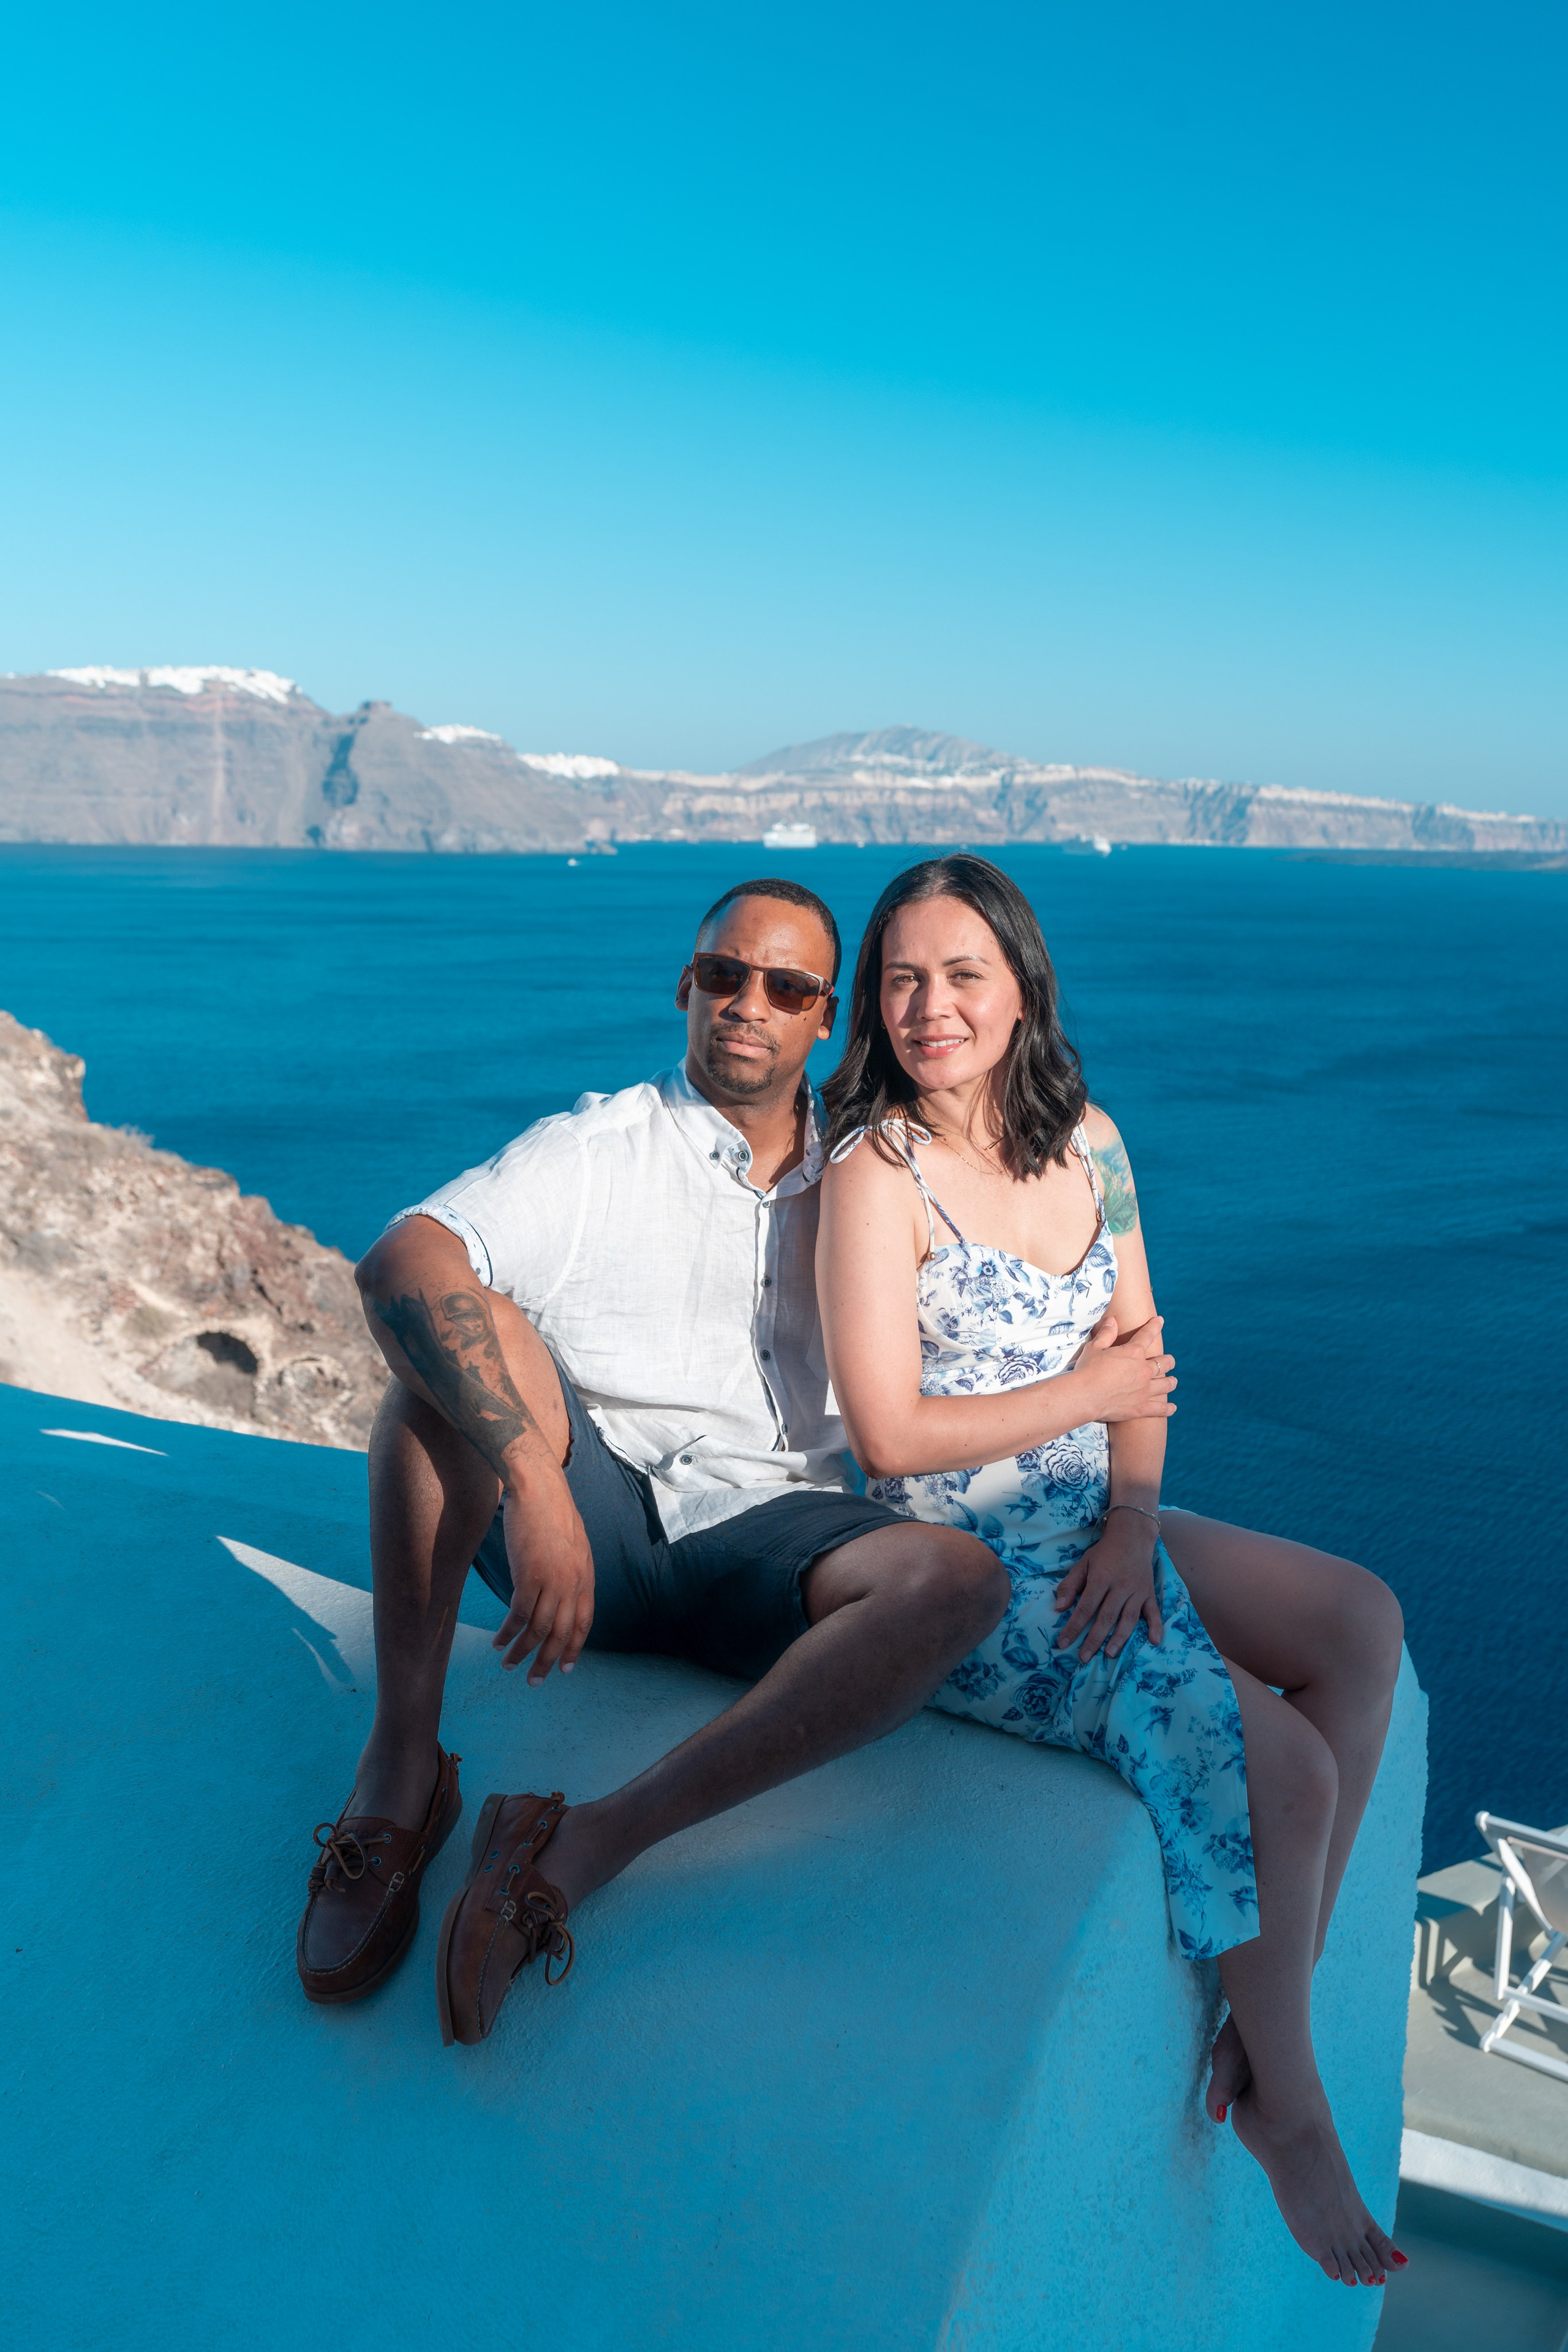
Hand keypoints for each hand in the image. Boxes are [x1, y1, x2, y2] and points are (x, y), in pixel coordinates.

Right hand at [492, 1468, 595, 1684]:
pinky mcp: (529, 1577)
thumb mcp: (572, 1543)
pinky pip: (518, 1616)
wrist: (538, 1487)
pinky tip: (498, 1641)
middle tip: (534, 1681)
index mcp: (586, 1575)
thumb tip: (561, 1590)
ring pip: (539, 1630)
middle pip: (562, 1633)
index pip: (583, 1622)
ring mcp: (552, 1581)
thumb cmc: (551, 1510)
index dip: (573, 1647)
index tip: (564, 1668)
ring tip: (508, 1666)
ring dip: (523, 1653)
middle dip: (548, 1662)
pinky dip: (508, 1633)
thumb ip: (570, 1570)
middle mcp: (573, 1583)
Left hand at [1054, 1521, 1165, 1660]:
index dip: (1074, 1626)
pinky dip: (1155, 1627)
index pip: (1085, 1607)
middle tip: (1083, 1657)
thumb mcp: (1083, 1563)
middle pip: (1106, 1617)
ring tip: (1109, 1654)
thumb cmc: (1104, 1552)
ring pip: (1128, 1618)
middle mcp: (1120, 1586)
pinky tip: (1154, 1642)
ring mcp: (1137, 1591)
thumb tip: (1058, 1608)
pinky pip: (1154, 1612)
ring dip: (1119, 1638)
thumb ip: (1070, 1585)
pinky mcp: (1149, 1593)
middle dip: (1094, 1639)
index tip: (1063, 1642)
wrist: (1132, 1536)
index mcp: (1101, 1578)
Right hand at [1077, 1313, 1175, 1422]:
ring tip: (1173, 1381)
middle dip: (1168, 1360)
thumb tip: (1113, 1320)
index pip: (1147, 1335)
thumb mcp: (1094, 1348)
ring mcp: (1145, 1390)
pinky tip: (1172, 1408)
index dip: (1155, 1326)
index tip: (1160, 1320)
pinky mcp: (1141, 1407)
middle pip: (1164, 1362)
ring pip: (1167, 1384)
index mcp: (1133, 1352)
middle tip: (1169, 1360)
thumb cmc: (1086, 1370)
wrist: (1084, 1396)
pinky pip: (1160, 1409)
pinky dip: (1168, 1408)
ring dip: (1171, 1381)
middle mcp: (1144, 1370)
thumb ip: (1106, 1334)